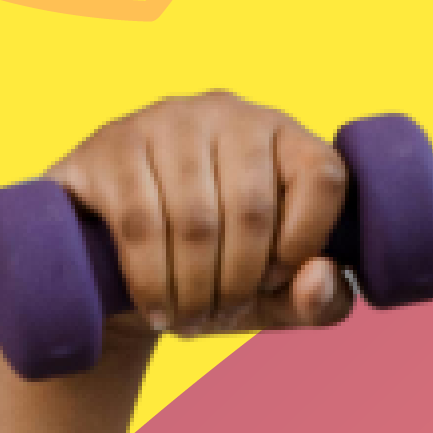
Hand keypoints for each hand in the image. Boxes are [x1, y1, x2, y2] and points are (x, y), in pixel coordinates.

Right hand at [46, 91, 361, 339]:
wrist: (111, 262)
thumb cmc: (209, 274)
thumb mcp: (273, 297)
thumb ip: (320, 299)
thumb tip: (318, 278)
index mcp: (282, 134)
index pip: (321, 175)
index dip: (305, 241)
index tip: (274, 281)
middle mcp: (227, 112)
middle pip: (252, 208)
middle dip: (238, 283)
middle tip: (220, 317)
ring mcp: (165, 121)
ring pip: (194, 220)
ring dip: (193, 289)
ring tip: (187, 320)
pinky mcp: (111, 147)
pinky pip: (139, 221)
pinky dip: (151, 280)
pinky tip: (156, 309)